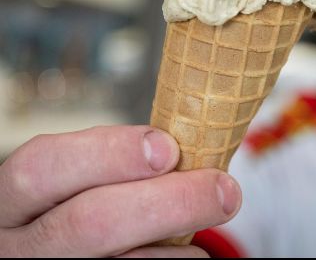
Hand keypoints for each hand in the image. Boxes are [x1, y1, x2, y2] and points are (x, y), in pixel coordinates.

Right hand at [0, 126, 241, 256]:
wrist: (58, 258)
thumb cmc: (77, 206)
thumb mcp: (72, 183)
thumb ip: (112, 164)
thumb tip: (193, 139)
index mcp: (13, 198)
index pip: (43, 167)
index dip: (108, 153)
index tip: (168, 146)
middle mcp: (18, 246)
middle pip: (90, 222)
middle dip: (169, 200)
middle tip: (223, 187)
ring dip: (181, 234)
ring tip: (217, 211)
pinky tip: (191, 252)